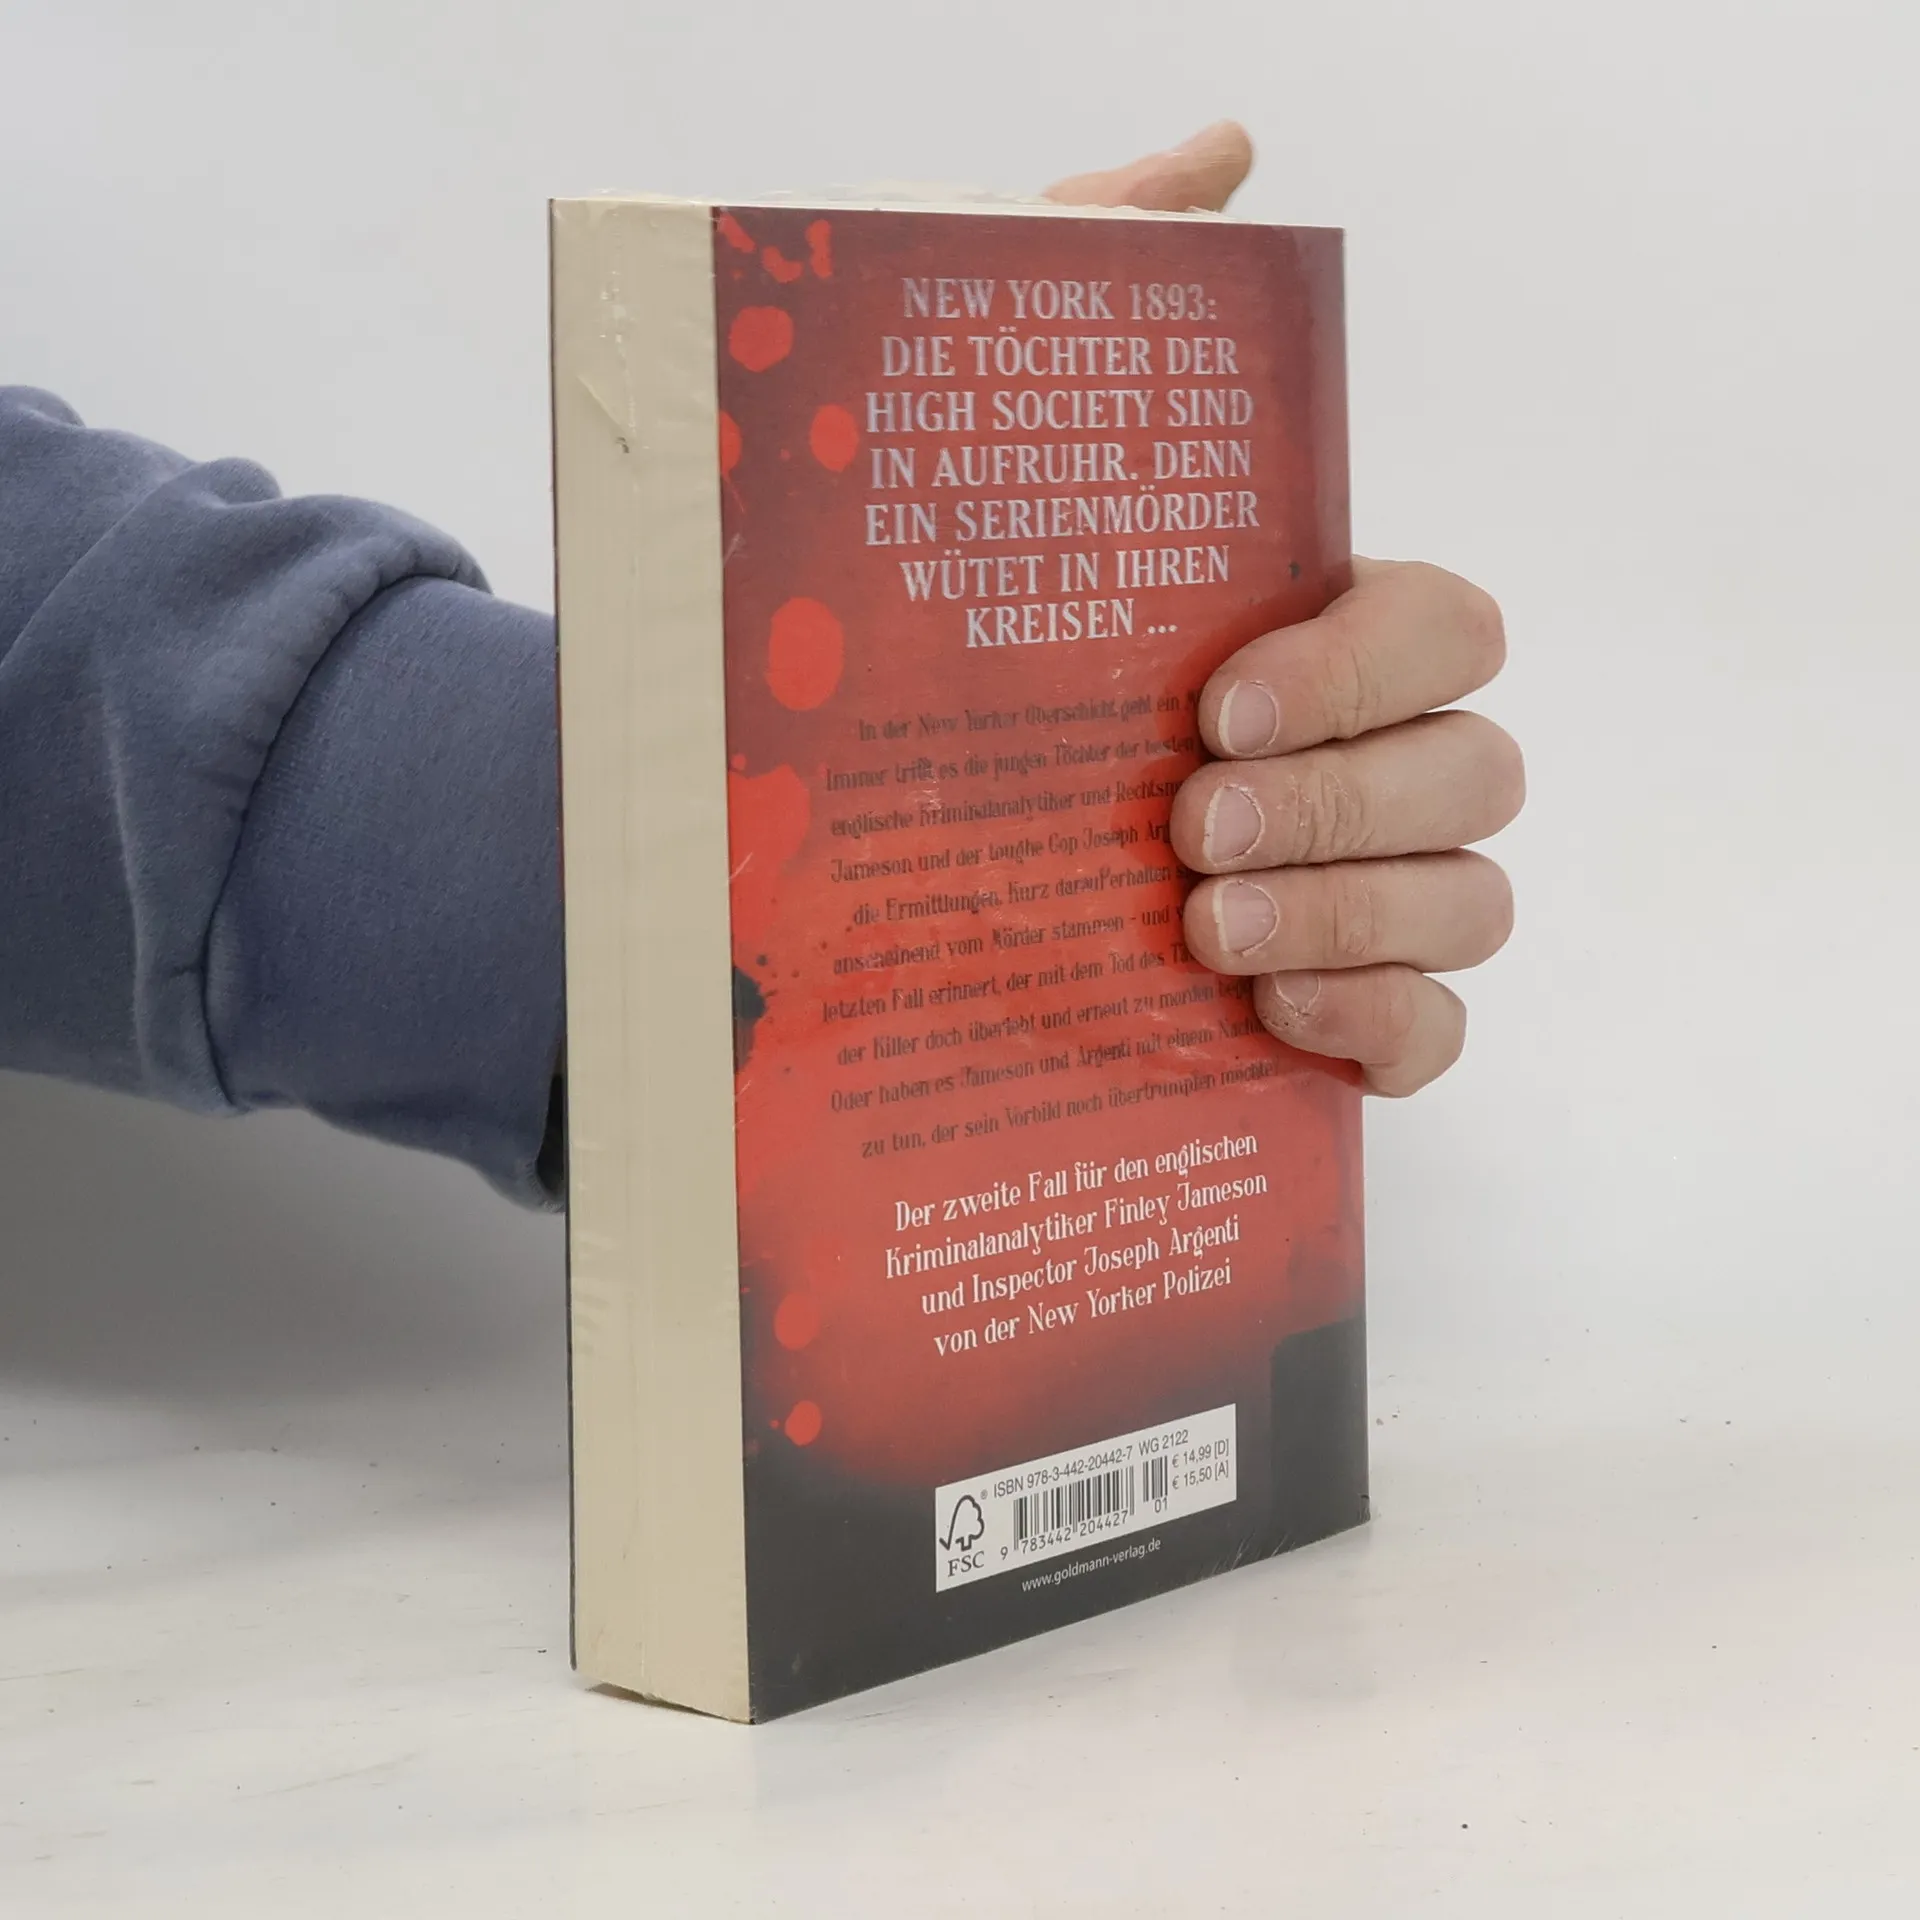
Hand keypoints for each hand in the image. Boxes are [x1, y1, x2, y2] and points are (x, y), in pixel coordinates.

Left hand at [1049, 129, 1522, 1093]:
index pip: (1445, 626)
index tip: (1216, 704)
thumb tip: (1226, 156)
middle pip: (1477, 771)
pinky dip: (1381, 1027)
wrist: (877, 841)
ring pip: (1473, 902)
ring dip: (1357, 915)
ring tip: (1206, 924)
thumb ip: (1105, 277)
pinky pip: (1434, 1033)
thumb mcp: (998, 442)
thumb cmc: (964, 628)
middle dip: (1347, 802)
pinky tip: (1271, 1013)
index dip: (1362, 664)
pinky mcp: (1339, 1014)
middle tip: (1191, 825)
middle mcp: (1375, 760)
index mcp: (1323, 636)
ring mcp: (1370, 894)